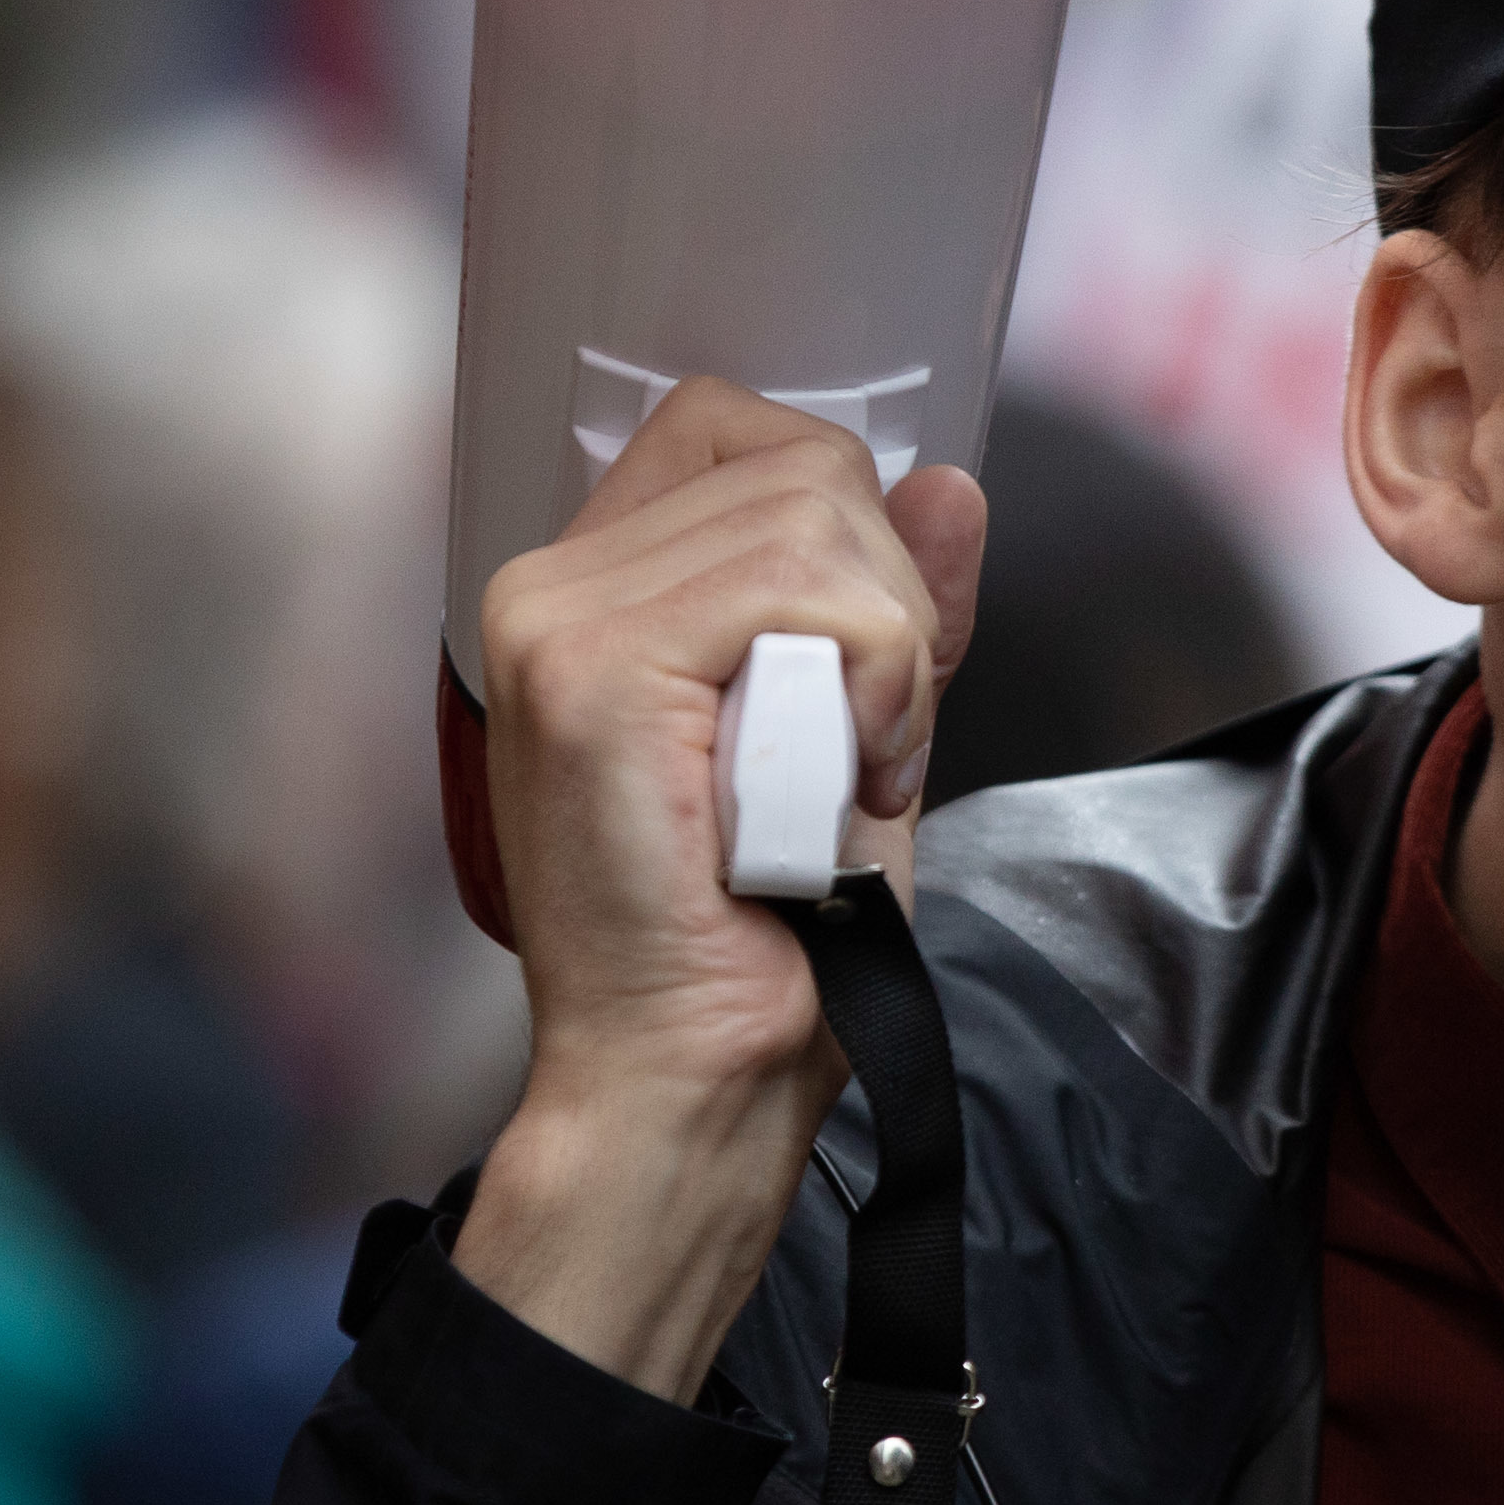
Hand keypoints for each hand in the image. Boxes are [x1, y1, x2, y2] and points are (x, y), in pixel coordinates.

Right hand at [453, 386, 986, 1398]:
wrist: (698, 1074)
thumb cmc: (766, 940)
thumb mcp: (855, 733)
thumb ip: (893, 606)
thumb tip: (950, 482)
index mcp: (594, 590)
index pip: (738, 430)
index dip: (843, 525)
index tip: (862, 668)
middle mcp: (553, 583)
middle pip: (798, 461)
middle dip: (886, 598)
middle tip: (864, 743)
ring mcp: (559, 620)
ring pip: (814, 513)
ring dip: (885, 654)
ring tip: (844, 775)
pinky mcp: (592, 670)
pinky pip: (803, 587)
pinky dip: (870, 681)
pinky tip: (837, 781)